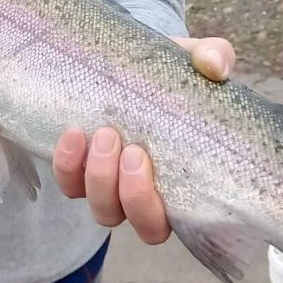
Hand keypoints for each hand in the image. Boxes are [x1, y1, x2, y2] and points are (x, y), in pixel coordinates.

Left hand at [52, 35, 235, 244]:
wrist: (130, 63)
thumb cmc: (172, 73)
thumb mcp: (195, 59)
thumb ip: (214, 57)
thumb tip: (214, 66)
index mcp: (183, 182)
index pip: (176, 219)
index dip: (159, 207)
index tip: (150, 161)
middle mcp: (147, 195)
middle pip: (143, 225)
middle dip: (133, 194)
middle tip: (131, 149)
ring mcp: (111, 187)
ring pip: (105, 212)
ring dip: (101, 179)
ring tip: (103, 134)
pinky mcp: (79, 172)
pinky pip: (69, 186)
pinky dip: (68, 166)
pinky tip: (72, 135)